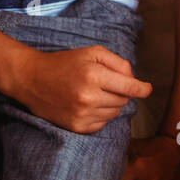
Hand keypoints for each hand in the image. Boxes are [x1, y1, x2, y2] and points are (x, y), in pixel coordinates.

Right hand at [12, 46, 151, 133]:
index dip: (143, 89)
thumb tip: (135, 81)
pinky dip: (100, 115)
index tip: (148, 89)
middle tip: (104, 83)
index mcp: (94, 76)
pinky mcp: (76, 126)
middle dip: (120, 92)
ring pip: (114, 113)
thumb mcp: (93, 52)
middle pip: (123, 100)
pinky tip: (86, 104)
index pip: (130, 87)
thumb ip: (119, 64)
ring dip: (110, 104)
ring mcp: (82, 114)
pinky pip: (102, 124)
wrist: (32, 79)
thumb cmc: (65, 63)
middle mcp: (89, 97)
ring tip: (92, 93)